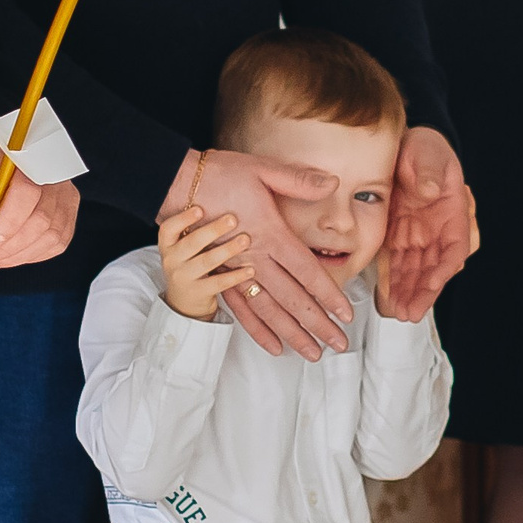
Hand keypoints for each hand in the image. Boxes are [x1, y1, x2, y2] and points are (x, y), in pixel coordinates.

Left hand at [0, 133, 78, 269]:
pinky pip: (56, 244)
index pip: (26, 192)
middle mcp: (54, 177)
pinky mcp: (68, 215)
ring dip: (19, 255)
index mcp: (28, 159)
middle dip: (10, 246)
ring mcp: (66, 197)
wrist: (12, 152)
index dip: (7, 222)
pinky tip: (12, 253)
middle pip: (41, 220)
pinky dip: (32, 255)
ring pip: (50, 237)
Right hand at [159, 147, 352, 360]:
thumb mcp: (262, 169)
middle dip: (317, 324)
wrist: (177, 184)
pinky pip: (241, 309)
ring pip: (269, 311)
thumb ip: (299, 180)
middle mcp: (255, 258)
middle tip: (339, 344)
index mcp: (271, 234)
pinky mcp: (219, 275)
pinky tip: (273, 347)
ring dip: (292, 334)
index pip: (307, 272)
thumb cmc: (220, 174)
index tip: (346, 315)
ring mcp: (235, 270)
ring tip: (312, 354)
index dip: (328, 295)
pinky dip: (257, 330)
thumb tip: (333, 183)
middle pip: (292, 299)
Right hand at [159, 203, 256, 319]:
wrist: (182, 303)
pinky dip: (236, 276)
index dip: (183, 219)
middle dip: (213, 230)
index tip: (200, 209)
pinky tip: (250, 269)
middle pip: (192, 243)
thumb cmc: (188, 267)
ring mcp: (184, 278)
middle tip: (233, 219)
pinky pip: (219, 283)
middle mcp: (171, 261)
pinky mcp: (198, 293)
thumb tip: (224, 210)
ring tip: (245, 240)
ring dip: (228, 249)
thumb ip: (194, 233)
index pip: (168, 229)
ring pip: (207, 261)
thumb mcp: (182, 250)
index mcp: (167, 246)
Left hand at [382, 128, 475, 321]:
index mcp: (453, 212)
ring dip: (409, 293)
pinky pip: (397, 264)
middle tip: (412, 311)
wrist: (403, 146)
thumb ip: (430, 172)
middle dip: (424, 292)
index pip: (454, 248)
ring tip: (400, 312)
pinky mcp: (399, 237)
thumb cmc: (424, 148)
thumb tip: (430, 192)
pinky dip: (394, 282)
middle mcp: (437, 229)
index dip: (444, 268)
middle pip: (435, 268)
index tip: (433, 283)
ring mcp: (419, 235)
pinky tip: (388, 298)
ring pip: (416, 271)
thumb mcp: (428, 153)